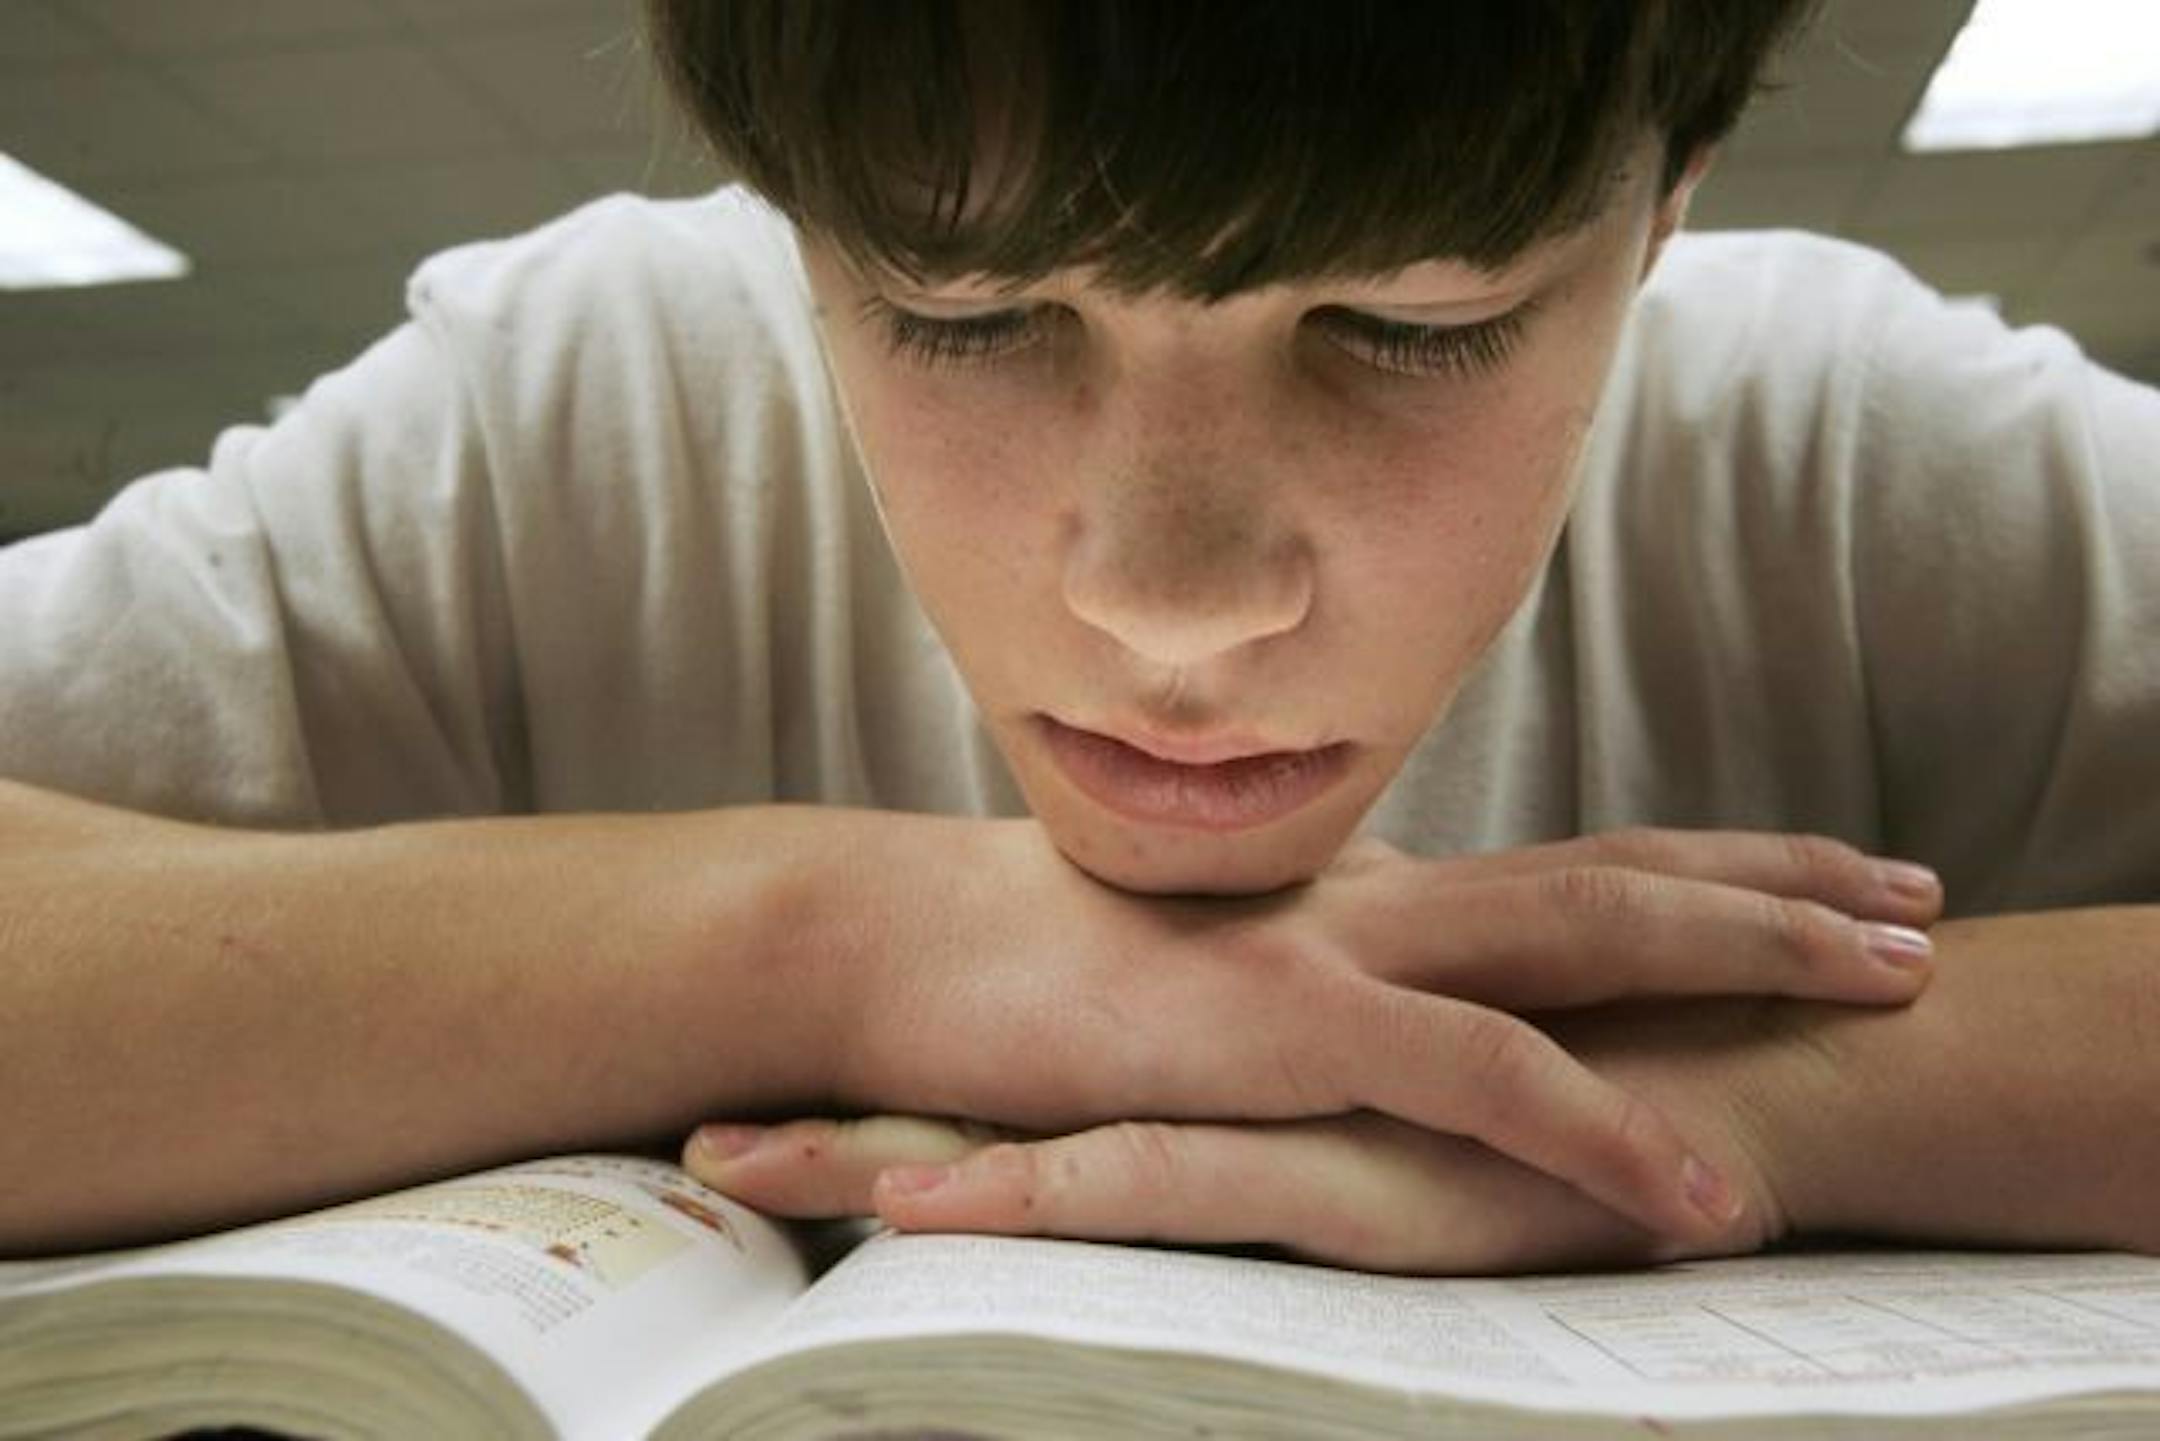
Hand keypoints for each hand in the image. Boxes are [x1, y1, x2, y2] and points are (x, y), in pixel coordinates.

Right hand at [767, 816, 1940, 1245]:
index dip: (1699, 860)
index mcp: (1352, 887)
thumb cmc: (1016, 962)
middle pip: (1610, 869)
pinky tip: (1698, 1193)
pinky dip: (1603, 1132)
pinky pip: (1479, 1081)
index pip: (1559, 857)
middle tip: (1914, 898)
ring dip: (1745, 953)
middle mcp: (1366, 895)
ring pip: (1581, 937)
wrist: (881, 940)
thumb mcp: (1186, 959)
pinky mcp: (1279, 1028)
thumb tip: (1357, 999)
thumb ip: (1289, 970)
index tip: (1819, 869)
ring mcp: (1330, 947)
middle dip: (1776, 882)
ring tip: (1889, 980)